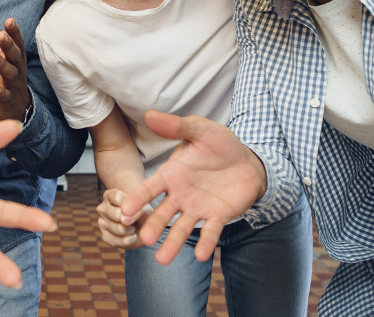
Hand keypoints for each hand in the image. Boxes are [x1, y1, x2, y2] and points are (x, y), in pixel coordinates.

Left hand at [0, 14, 30, 121]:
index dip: (14, 32)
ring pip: (10, 74)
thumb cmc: (9, 78)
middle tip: (1, 35)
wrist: (18, 109)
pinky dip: (1, 93)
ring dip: (2, 65)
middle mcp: (18, 69)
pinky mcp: (8, 100)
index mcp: (17, 58)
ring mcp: (14, 85)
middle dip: (9, 45)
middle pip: (15, 56)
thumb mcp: (2, 55)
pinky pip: (6, 96)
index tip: (9, 20)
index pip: (17, 42)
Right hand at [96, 189, 151, 249]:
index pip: (118, 198)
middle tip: (135, 220)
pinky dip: (129, 241)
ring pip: (120, 229)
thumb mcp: (144, 207)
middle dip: (132, 220)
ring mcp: (101, 223)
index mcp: (109, 196)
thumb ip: (136, 210)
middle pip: (117, 215)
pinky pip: (119, 241)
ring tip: (133, 227)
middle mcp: (102, 208)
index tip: (138, 208)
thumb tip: (124, 220)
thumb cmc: (142, 212)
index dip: (132, 205)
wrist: (142, 227)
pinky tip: (131, 236)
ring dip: (132, 231)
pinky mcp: (104, 237)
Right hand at [119, 112, 266, 264]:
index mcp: (172, 174)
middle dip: (153, 226)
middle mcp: (180, 195)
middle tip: (143, 239)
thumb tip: (149, 114)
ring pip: (182, 228)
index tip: (125, 213)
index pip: (149, 188)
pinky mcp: (217, 216)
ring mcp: (198, 208)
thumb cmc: (220, 144)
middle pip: (162, 213)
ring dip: (173, 243)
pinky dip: (205, 243)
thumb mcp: (201, 130)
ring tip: (162, 260)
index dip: (137, 200)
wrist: (248, 161)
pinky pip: (210, 231)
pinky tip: (201, 255)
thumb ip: (177, 126)